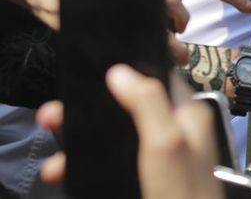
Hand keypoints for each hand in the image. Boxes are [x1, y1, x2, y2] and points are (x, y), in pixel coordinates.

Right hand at [38, 67, 222, 198]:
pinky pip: (109, 163)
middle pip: (126, 108)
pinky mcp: (143, 178)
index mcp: (187, 114)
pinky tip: (65, 172)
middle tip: (55, 116)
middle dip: (89, 111)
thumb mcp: (166, 142)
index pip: (157, 78)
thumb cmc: (182, 193)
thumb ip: (148, 103)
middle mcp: (174, 131)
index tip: (91, 74)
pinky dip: (84, 166)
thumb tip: (121, 71)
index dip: (126, 72)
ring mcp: (157, 157)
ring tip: (56, 157)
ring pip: (113, 137)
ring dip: (80, 141)